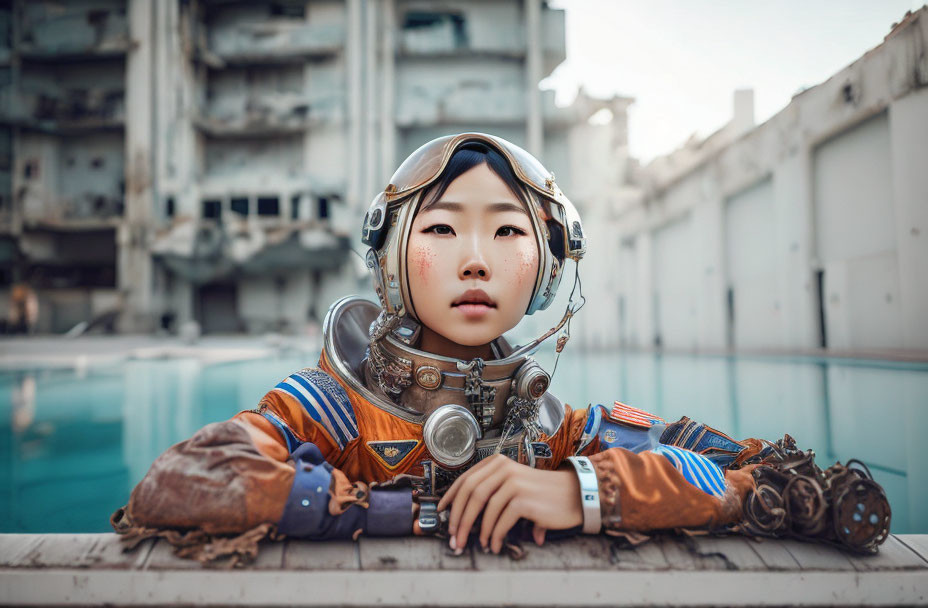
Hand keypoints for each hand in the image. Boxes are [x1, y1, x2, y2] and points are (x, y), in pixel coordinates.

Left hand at [437, 454, 582, 553]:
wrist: (573, 495)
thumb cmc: (541, 493)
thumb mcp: (514, 483)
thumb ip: (492, 491)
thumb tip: (464, 515)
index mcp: (498, 463)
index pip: (466, 479)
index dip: (451, 497)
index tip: (442, 512)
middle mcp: (504, 469)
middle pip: (471, 494)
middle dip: (459, 519)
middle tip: (454, 538)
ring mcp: (514, 483)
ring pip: (484, 509)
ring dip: (476, 531)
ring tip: (476, 545)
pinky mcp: (524, 500)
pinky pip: (501, 521)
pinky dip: (495, 536)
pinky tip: (495, 545)